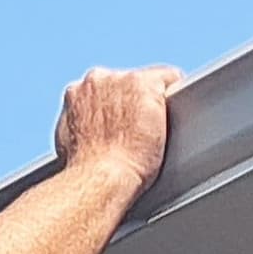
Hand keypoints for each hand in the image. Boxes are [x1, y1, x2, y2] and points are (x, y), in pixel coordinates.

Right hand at [53, 64, 179, 195]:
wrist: (101, 177)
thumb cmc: (89, 170)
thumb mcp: (72, 142)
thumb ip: (82, 126)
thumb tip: (88, 131)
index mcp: (76, 93)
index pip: (104, 88)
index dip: (117, 106)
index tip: (124, 124)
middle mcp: (97, 79)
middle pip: (125, 82)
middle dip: (132, 102)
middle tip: (138, 131)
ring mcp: (122, 81)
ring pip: (148, 81)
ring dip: (152, 101)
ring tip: (154, 130)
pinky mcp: (147, 86)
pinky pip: (170, 77)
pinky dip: (176, 91)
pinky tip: (180, 110)